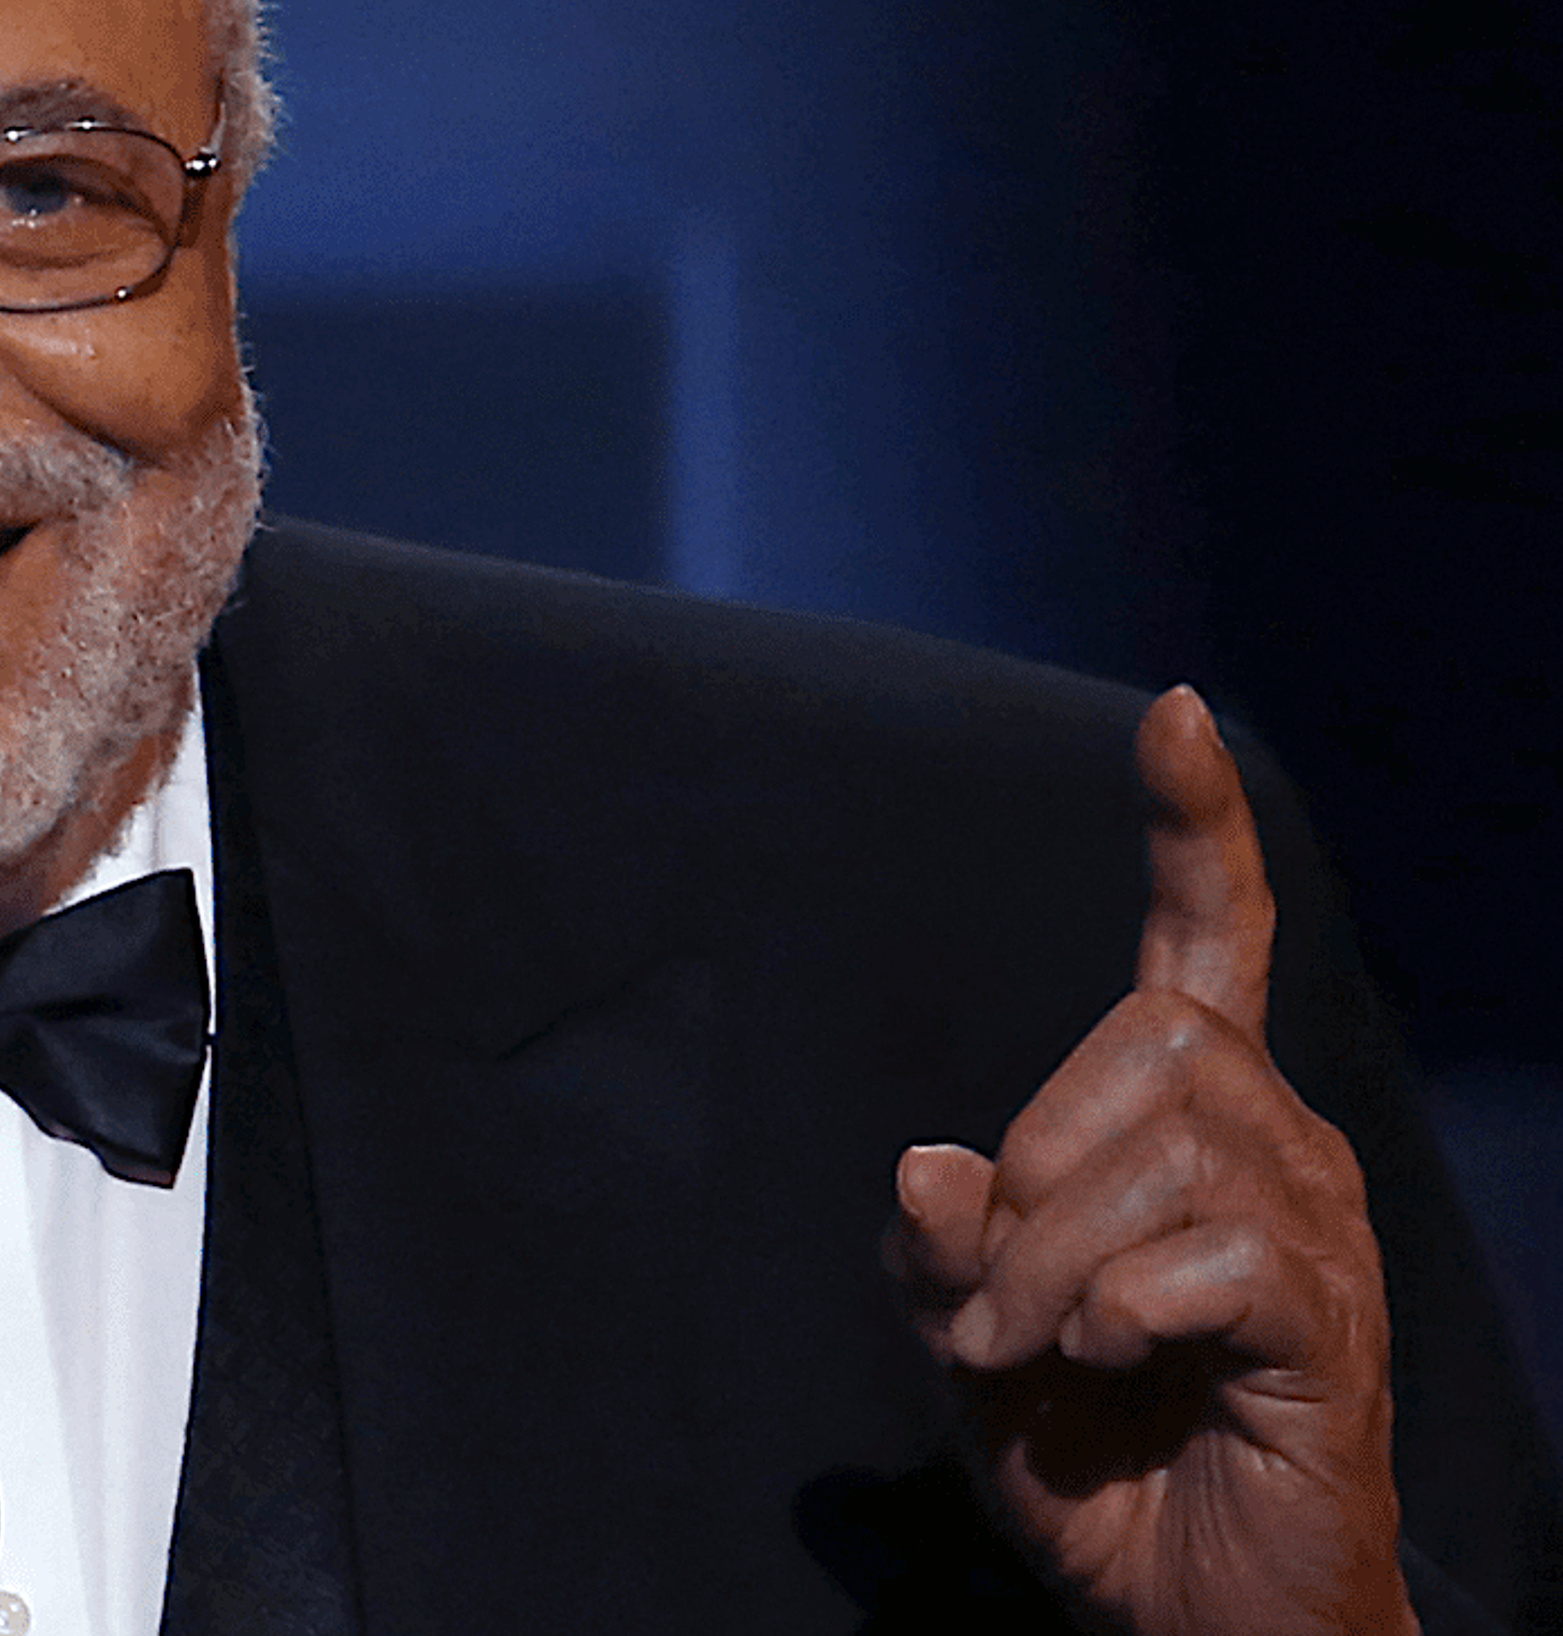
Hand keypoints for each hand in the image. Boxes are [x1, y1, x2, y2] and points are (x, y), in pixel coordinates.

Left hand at [884, 687, 1415, 1635]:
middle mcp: (1281, 1145)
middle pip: (1150, 1040)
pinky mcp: (1331, 1324)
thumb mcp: (966, 1342)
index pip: (1207, 944)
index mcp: (1191, 1125)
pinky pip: (1206, 1258)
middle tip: (996, 1308)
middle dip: (1034, 1173)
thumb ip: (937, 1251)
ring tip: (1041, 1357)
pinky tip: (1113, 1369)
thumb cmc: (1092, 1462)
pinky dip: (1114, 1315)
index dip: (1192, 832)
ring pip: (1164, 1151)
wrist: (1192, 1615)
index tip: (1171, 713)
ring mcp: (1319, 1229)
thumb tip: (927, 1164)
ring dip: (1051, 1265)